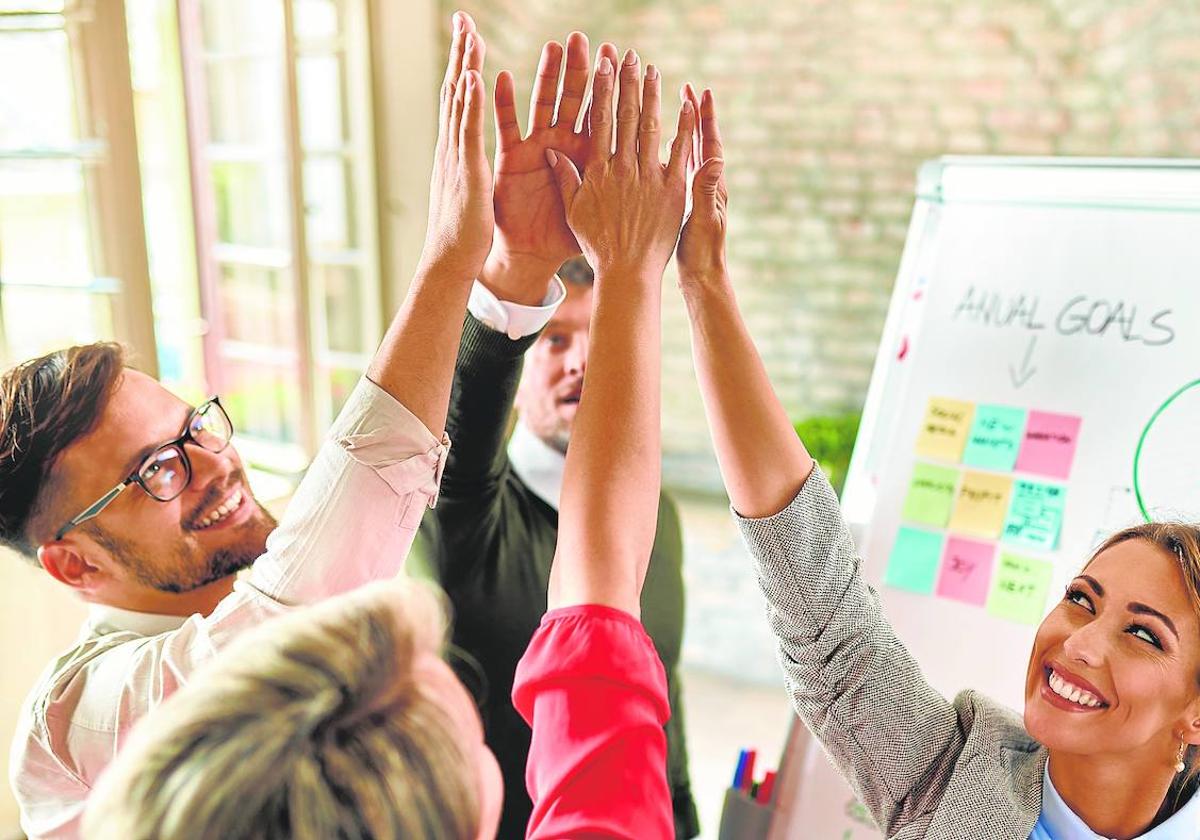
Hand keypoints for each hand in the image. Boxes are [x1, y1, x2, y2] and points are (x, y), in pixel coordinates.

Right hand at [418, 12, 492, 282]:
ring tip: (470, 32)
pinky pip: (469, 130)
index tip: (469, 36)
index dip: (465, 66)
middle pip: (457, 88)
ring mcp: (456, 154)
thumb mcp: (471, 190)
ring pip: (461, 101)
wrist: (451, 260)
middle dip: (461, 53)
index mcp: (458, 148)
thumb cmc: (466, 232)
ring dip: (465, 64)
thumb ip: (472, 167)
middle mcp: (453, 144)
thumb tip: (473, 157)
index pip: (462, 97)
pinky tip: (475, 76)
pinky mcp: (466, 169)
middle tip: (464, 18)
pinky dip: (471, 102)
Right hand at [484, 36, 620, 301]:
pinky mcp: (511, 161)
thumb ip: (614, 174)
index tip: (621, 58)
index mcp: (594, 159)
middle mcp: (566, 149)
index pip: (605, 113)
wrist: (541, 257)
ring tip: (556, 46)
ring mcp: (537, 151)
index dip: (611, 85)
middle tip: (592, 40)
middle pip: (579, 101)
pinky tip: (500, 77)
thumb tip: (633, 148)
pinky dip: (502, 103)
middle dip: (586, 69)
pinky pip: (505, 128)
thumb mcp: (601, 206)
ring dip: (550, 75)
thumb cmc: (580, 240)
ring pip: (545, 105)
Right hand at [544, 50, 694, 280]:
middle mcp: (623, 169)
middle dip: (627, 82)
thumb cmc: (597, 245)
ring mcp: (649, 178)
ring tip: (653, 70)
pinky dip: (683, 127)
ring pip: (650, 128)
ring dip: (652, 96)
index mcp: (598, 172)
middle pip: (626, 117)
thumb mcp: (574, 211)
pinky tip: (686, 104)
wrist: (627, 272)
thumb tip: (551, 150)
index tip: (603, 65)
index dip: (602, 90)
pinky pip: (679, 153)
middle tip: (629, 55)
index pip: (600, 121)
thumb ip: (566, 178)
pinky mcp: (672, 190)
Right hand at [676, 86, 727, 287]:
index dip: (705, 118)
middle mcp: (707, 185)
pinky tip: (659, 146)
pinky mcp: (685, 204)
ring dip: (683, 130)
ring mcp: (696, 194)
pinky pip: (678, 173)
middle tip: (688, 88)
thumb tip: (715, 158)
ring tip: (674, 106)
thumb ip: (706, 189)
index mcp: (711, 185)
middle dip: (695, 115)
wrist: (700, 278)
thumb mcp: (702, 220)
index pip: (708, 143)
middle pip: (700, 142)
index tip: (701, 92)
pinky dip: (671, 155)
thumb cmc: (701, 253)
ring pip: (689, 155)